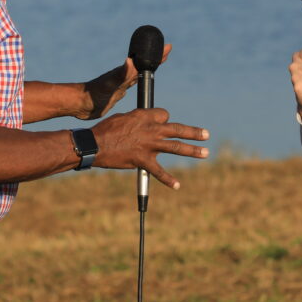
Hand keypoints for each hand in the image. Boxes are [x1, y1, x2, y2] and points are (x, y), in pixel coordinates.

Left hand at [74, 44, 171, 119]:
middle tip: (166, 51)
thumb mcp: (109, 84)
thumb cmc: (93, 94)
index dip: (156, 55)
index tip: (168, 46)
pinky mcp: (116, 93)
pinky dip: (138, 81)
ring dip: (147, 68)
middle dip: (155, 59)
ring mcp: (120, 84)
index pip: (144, 62)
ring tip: (155, 64)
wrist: (80, 104)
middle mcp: (123, 76)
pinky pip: (131, 85)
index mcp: (124, 73)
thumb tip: (130, 61)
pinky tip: (137, 83)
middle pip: (143, 65)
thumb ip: (121, 74)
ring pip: (138, 74)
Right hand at [91, 107, 208, 188]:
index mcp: (144, 116)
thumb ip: (136, 120)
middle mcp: (151, 129)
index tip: (163, 124)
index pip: (164, 115)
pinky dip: (168, 180)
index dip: (164, 120)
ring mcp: (149, 145)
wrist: (95, 144)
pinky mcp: (143, 160)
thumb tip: (142, 123)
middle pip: (177, 129)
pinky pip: (159, 171)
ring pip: (176, 147)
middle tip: (206, 134)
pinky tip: (177, 185)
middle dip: (193, 132)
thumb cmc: (105, 130)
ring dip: (192, 150)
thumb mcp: (122, 117)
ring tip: (205, 153)